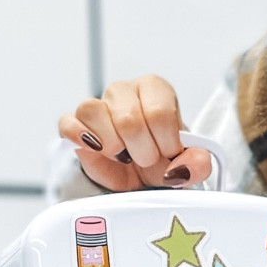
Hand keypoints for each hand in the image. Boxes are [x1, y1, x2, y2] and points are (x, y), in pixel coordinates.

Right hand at [58, 76, 212, 191]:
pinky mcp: (74, 123)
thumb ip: (197, 163)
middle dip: (142, 151)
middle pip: (129, 119)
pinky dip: (81, 137)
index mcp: (155, 89)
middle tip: (145, 158)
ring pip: (97, 114)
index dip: (166, 142)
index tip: (168, 152)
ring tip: (123, 155)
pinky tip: (96, 149)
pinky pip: (69, 123)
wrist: (135, 176)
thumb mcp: (185, 163)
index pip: (159, 112)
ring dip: (114, 147)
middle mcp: (125, 91)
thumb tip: (188, 165)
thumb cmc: (159, 159)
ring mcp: (97, 104)